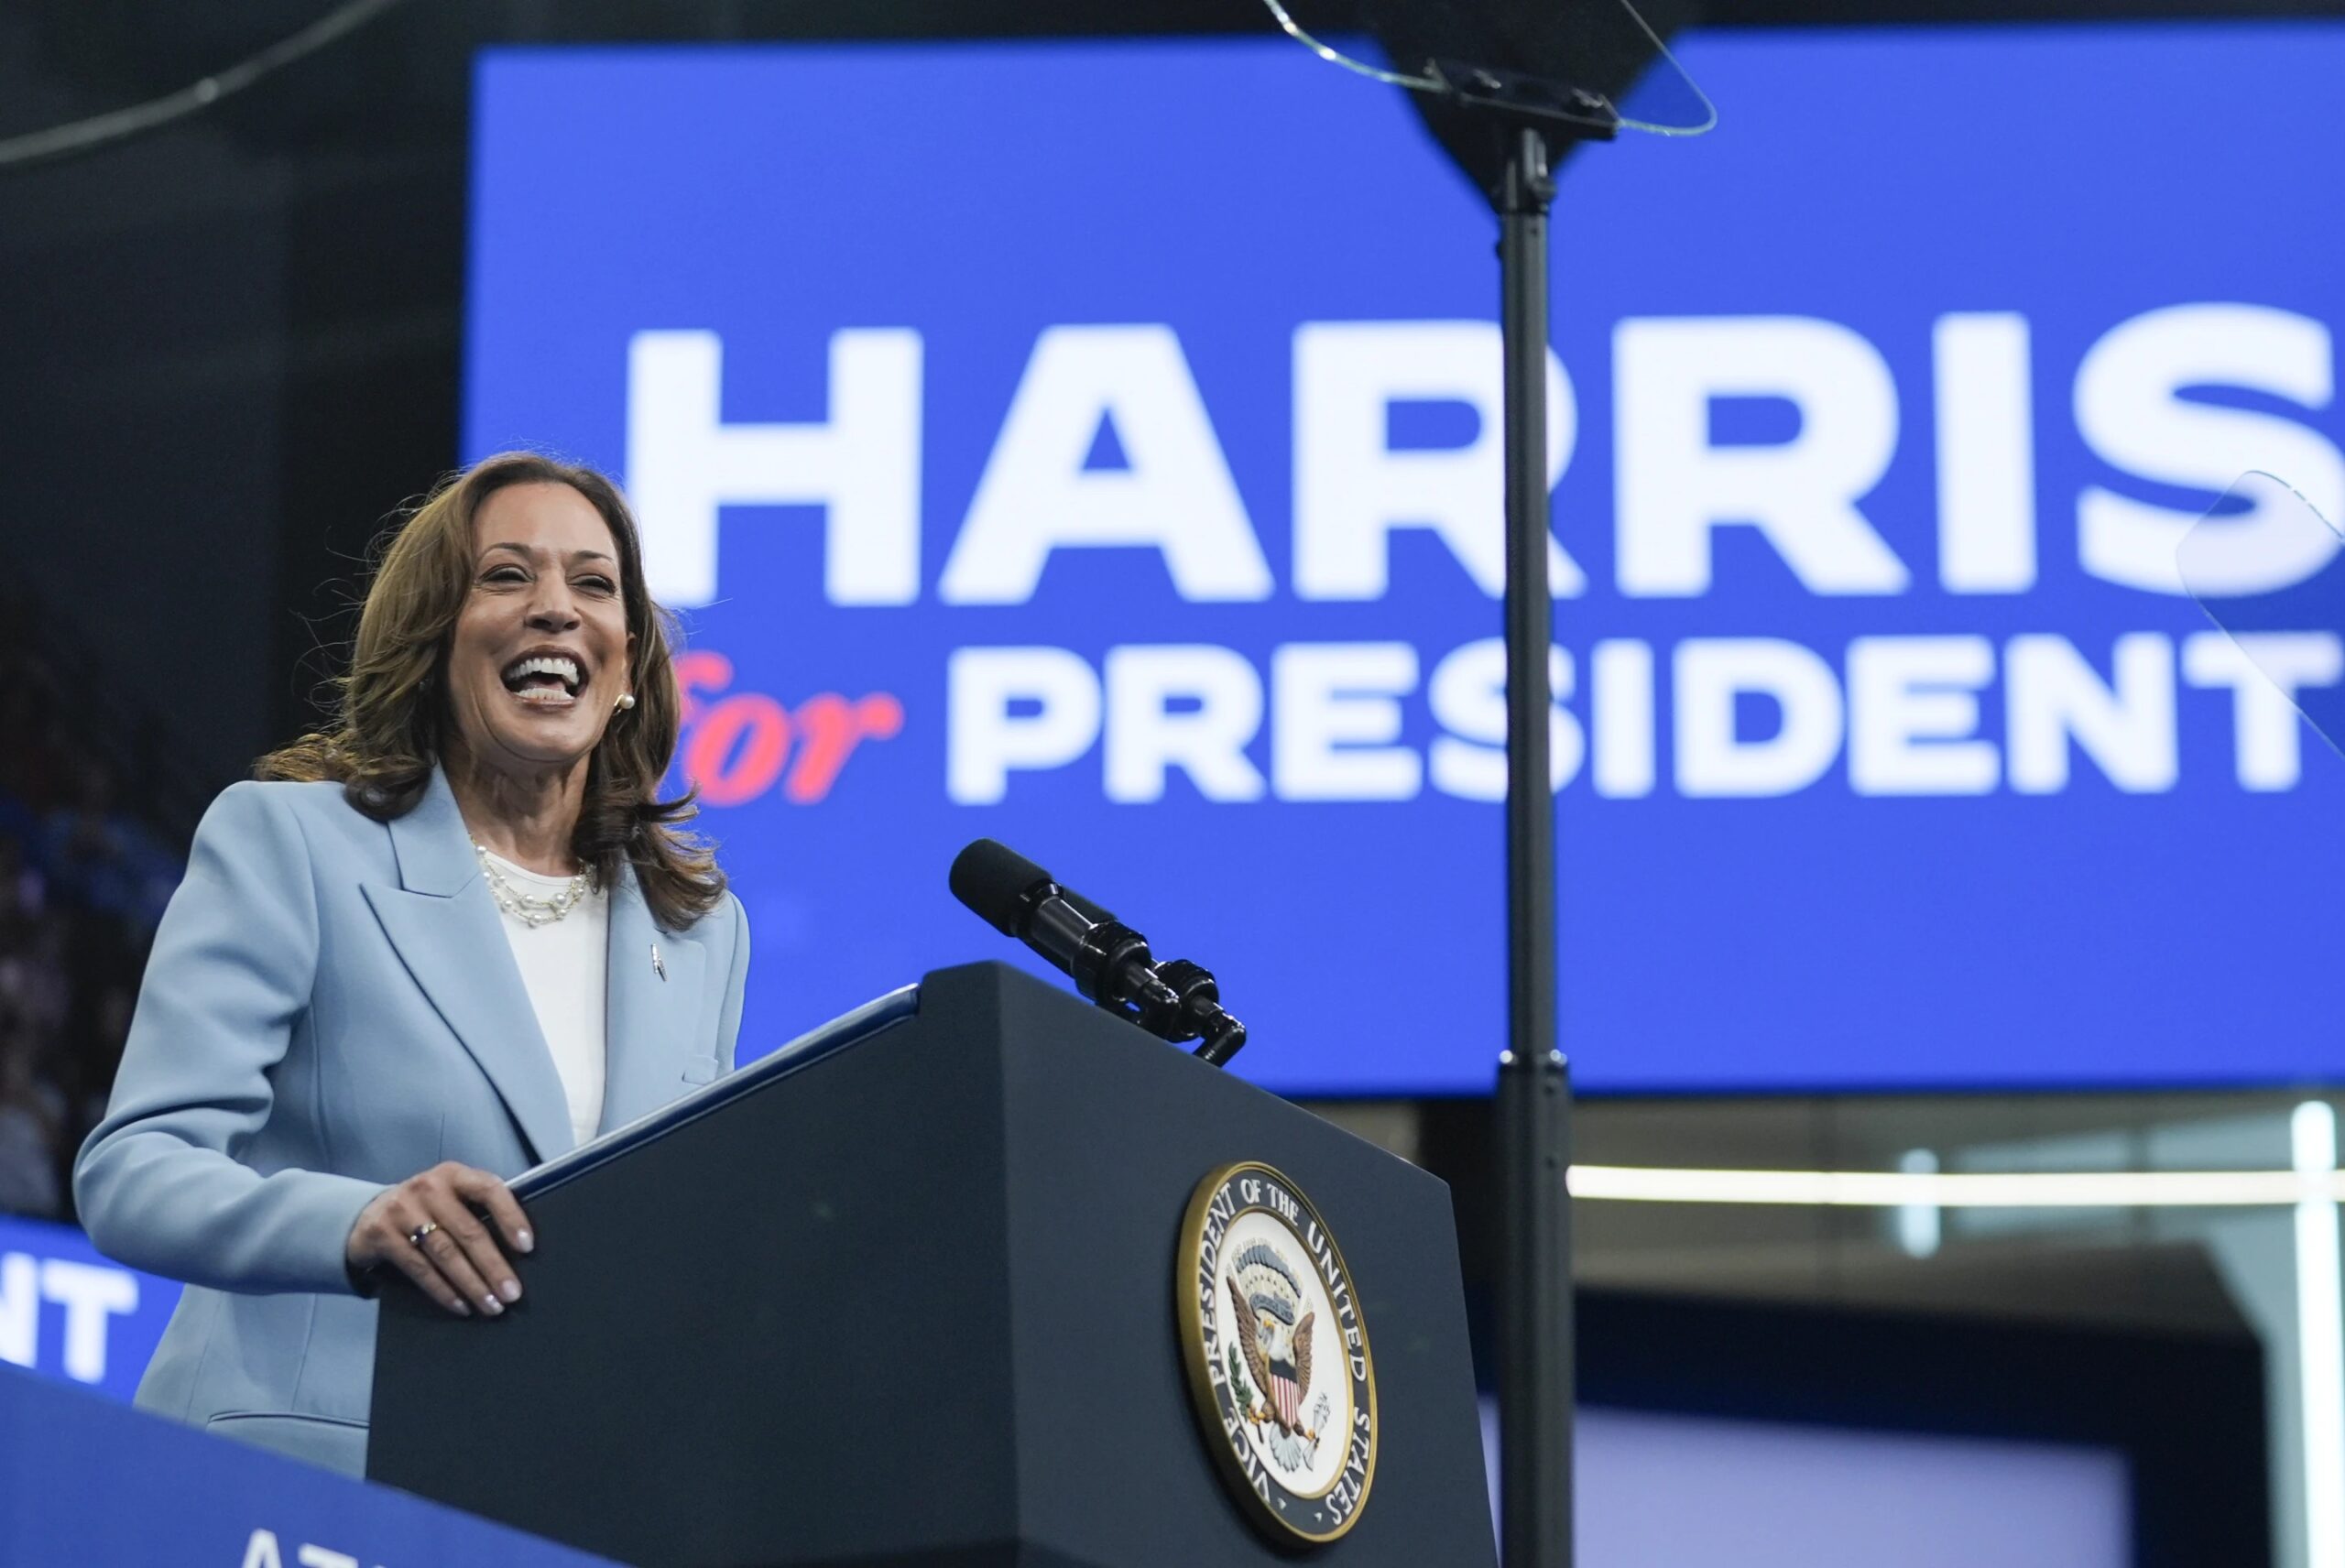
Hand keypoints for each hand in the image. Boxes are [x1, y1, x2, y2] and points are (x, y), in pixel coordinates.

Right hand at [346, 1162, 531, 1317]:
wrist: (370, 1214)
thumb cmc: (427, 1209)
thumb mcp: (452, 1198)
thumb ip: (478, 1210)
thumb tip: (519, 1249)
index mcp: (454, 1174)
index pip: (489, 1189)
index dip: (511, 1217)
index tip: (527, 1246)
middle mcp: (429, 1187)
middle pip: (468, 1230)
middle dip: (493, 1266)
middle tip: (512, 1293)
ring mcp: (402, 1209)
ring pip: (445, 1253)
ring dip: (472, 1284)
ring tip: (491, 1305)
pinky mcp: (382, 1234)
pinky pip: (419, 1268)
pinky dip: (443, 1290)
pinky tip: (461, 1306)